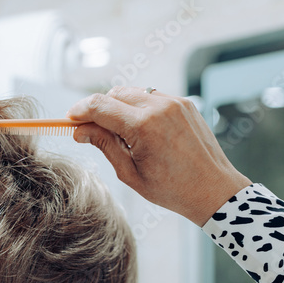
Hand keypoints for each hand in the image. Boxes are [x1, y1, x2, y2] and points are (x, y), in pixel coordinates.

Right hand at [66, 87, 251, 225]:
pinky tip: (143, 133)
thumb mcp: (130, 174)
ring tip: (122, 137)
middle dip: (99, 109)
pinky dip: (140, 109)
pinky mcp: (184, 103)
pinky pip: (152, 98)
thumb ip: (104, 145)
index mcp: (143, 127)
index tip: (70, 121)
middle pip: (114, 93)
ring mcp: (174, 102)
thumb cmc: (171, 189)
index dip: (80, 111)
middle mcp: (159, 107)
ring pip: (133, 93)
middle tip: (91, 131)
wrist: (213, 189)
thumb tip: (80, 130)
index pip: (100, 106)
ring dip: (119, 108)